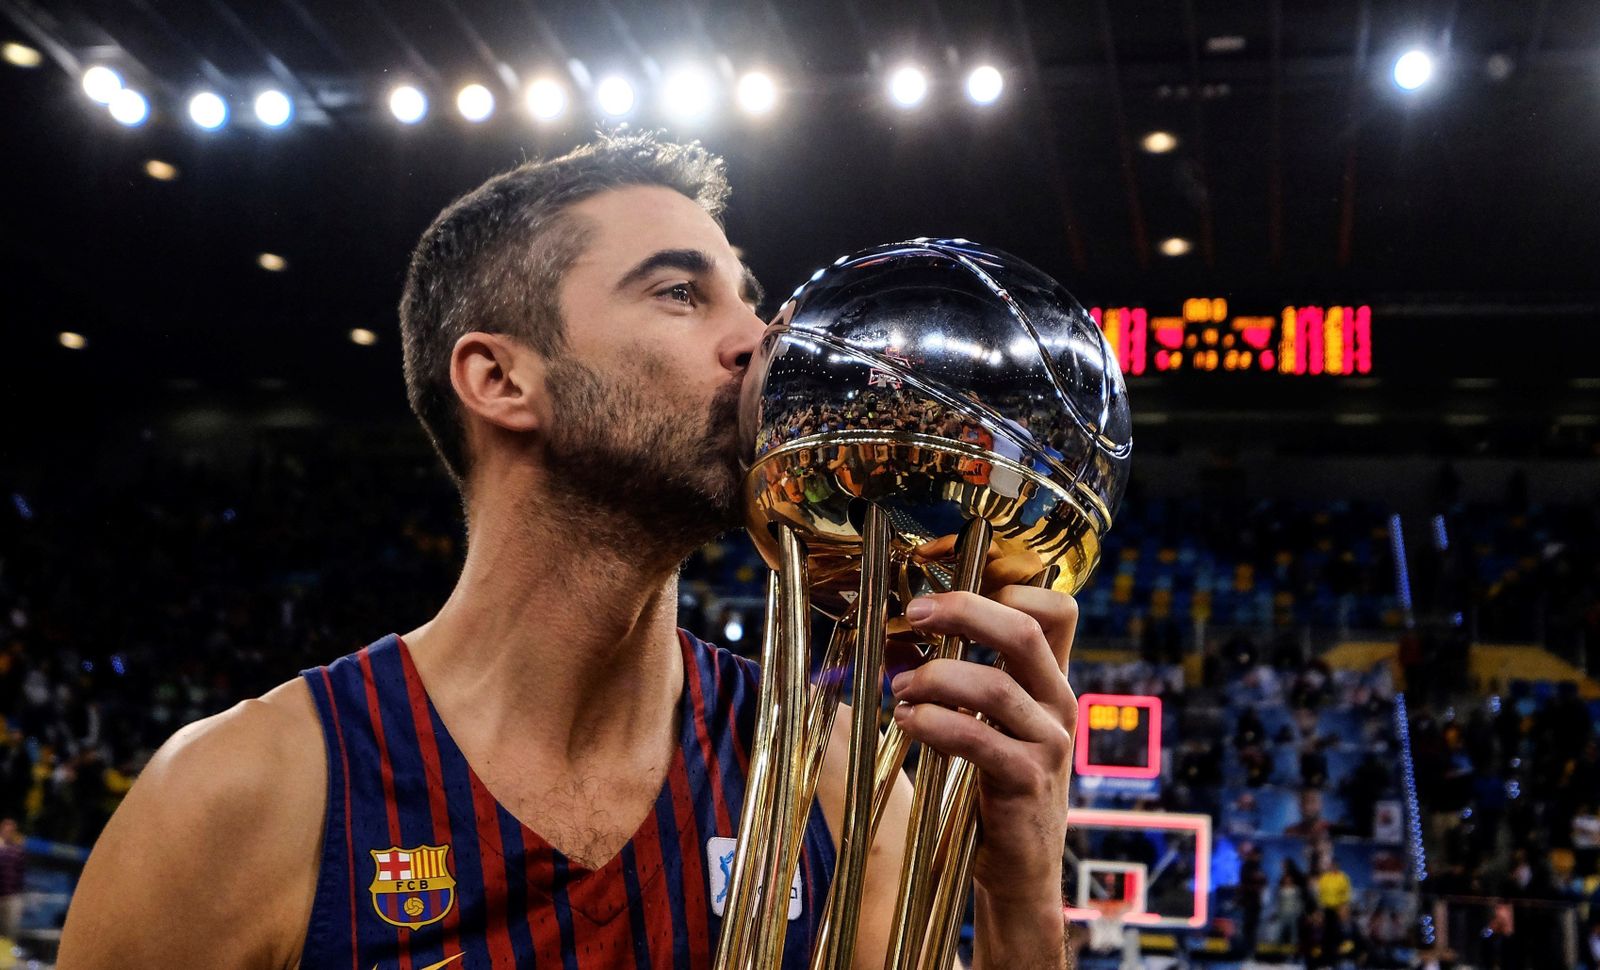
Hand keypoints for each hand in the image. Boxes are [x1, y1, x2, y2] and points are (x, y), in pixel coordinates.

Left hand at [888, 582, 1078, 909]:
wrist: (1019, 867)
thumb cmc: (992, 785)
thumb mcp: (987, 720)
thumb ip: (961, 676)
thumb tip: (897, 631)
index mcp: (1050, 680)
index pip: (1055, 608)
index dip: (1007, 582)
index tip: (948, 578)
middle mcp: (1058, 703)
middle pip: (1024, 630)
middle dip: (963, 611)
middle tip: (913, 614)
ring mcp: (1049, 743)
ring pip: (994, 686)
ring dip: (935, 678)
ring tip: (898, 686)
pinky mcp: (1028, 781)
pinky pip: (979, 739)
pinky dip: (935, 723)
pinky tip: (908, 720)